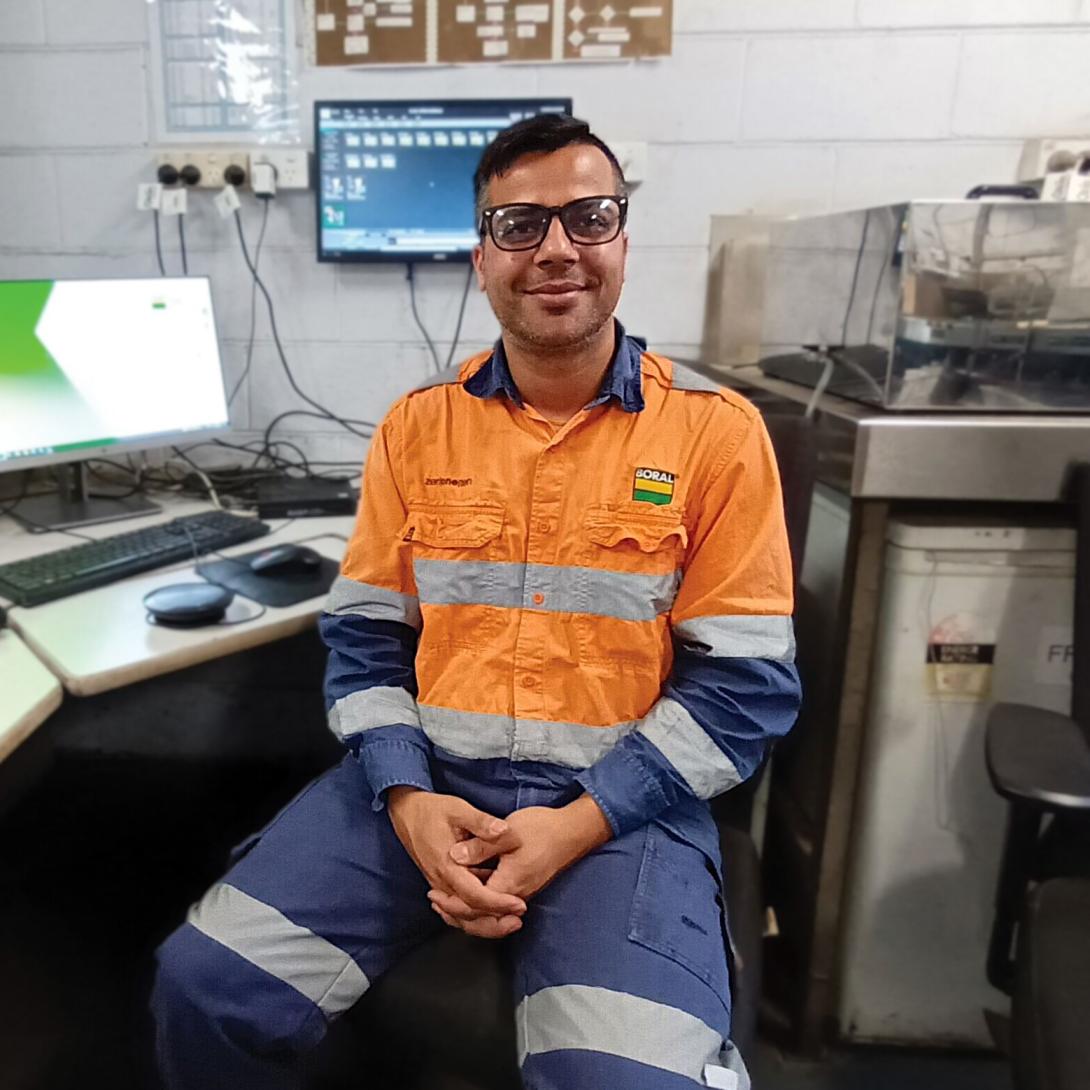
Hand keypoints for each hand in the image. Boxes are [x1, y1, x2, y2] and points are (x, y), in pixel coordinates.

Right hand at [386, 787, 525, 930]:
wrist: (407, 813)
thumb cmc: (432, 811)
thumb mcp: (459, 809)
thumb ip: (482, 822)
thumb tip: (504, 830)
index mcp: (447, 866)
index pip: (474, 896)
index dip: (498, 904)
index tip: (520, 905)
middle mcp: (441, 881)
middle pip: (468, 915)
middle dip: (494, 923)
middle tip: (518, 920)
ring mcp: (439, 885)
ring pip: (461, 916)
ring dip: (485, 922)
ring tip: (509, 920)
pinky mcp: (440, 883)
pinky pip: (456, 909)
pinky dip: (473, 915)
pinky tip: (491, 911)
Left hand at [428, 795, 611, 937]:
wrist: (571, 831)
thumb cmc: (542, 829)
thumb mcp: (510, 832)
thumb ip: (481, 846)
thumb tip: (454, 856)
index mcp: (510, 884)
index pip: (476, 906)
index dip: (453, 904)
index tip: (435, 894)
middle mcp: (515, 895)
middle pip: (481, 918)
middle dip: (456, 913)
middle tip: (435, 901)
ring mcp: (520, 893)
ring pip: (488, 914)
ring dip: (465, 910)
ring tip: (444, 900)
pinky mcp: (522, 886)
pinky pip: (496, 904)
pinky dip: (478, 903)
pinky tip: (467, 891)